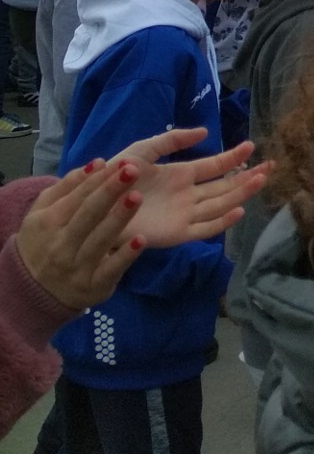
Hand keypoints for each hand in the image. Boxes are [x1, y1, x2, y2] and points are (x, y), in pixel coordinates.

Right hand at [14, 163, 147, 310]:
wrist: (32, 291)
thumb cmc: (45, 241)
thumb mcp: (43, 213)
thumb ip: (67, 187)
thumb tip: (96, 164)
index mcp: (48, 222)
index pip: (76, 197)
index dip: (99, 179)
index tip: (123, 162)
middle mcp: (61, 245)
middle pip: (88, 215)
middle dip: (110, 191)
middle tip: (133, 171)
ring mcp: (77, 267)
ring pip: (100, 239)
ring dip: (119, 218)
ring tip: (137, 197)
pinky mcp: (94, 286)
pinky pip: (111, 269)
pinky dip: (125, 256)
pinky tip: (141, 240)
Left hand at [110, 131, 268, 248]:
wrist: (95, 205)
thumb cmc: (115, 177)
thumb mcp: (143, 150)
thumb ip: (172, 140)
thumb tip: (205, 132)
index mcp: (181, 175)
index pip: (215, 166)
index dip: (233, 157)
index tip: (251, 147)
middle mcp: (188, 195)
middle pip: (225, 186)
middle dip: (248, 176)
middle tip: (270, 165)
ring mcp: (185, 214)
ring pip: (222, 204)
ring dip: (242, 193)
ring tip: (261, 180)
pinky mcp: (178, 233)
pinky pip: (205, 228)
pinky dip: (223, 221)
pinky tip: (238, 210)